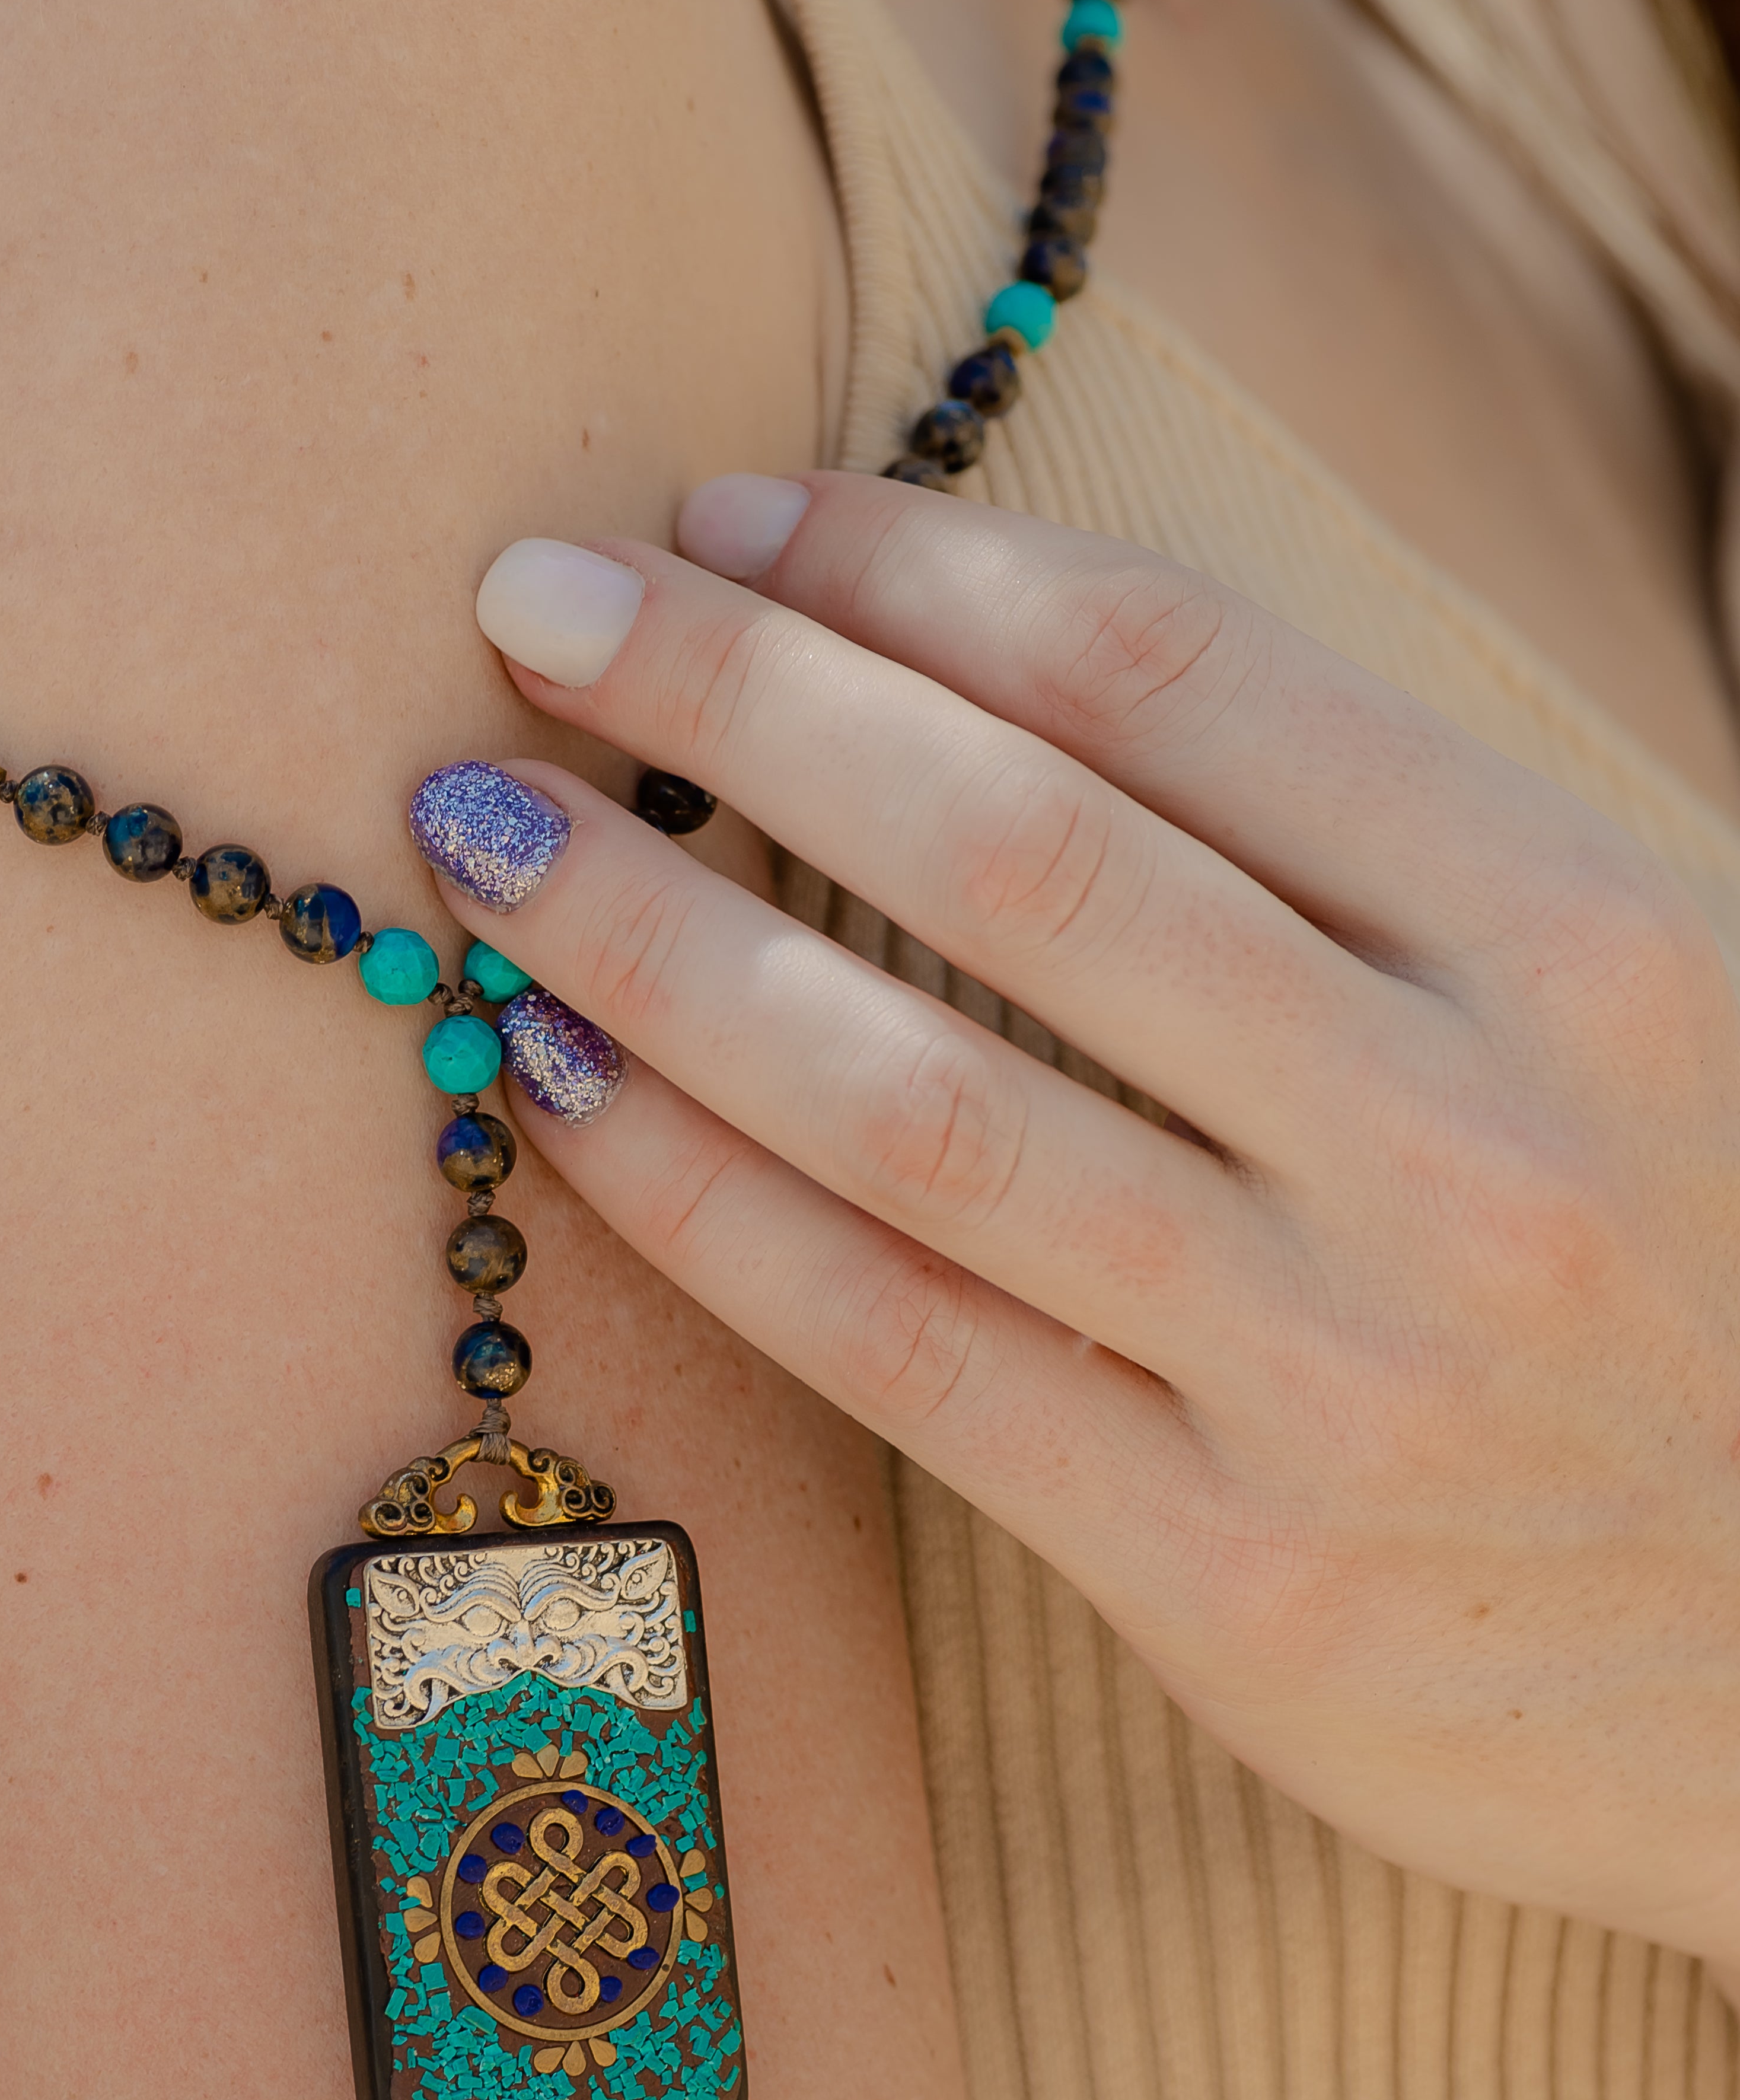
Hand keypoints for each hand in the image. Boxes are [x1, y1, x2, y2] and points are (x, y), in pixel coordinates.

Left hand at [417, 471, 1739, 1969]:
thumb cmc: (1717, 1274)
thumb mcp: (1638, 1000)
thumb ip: (1368, 853)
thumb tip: (983, 676)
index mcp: (1591, 940)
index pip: (1177, 679)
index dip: (911, 575)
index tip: (726, 518)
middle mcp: (1466, 1143)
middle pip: (1013, 855)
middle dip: (737, 699)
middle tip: (530, 599)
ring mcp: (1342, 1376)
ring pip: (912, 1100)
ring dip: (654, 940)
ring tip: (482, 829)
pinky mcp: (1235, 1581)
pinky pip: (897, 1348)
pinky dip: (701, 1204)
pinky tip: (555, 1087)